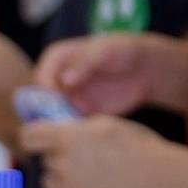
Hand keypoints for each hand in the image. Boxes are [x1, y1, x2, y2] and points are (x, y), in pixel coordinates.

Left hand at [10, 112, 181, 187]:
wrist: (157, 181)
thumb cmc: (137, 148)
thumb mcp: (105, 123)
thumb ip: (75, 128)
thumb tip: (60, 131)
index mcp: (65, 138)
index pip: (28, 137)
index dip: (35, 136)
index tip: (42, 138)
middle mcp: (60, 164)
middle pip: (44, 159)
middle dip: (58, 156)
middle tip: (85, 157)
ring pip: (49, 181)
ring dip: (62, 177)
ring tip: (92, 174)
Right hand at [32, 28, 187, 118]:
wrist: (145, 68)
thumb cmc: (124, 50)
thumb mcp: (105, 50)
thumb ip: (85, 63)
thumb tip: (65, 80)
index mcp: (57, 58)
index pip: (41, 75)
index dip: (45, 90)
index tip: (57, 103)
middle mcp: (58, 79)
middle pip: (43, 98)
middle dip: (49, 112)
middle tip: (63, 124)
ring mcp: (69, 97)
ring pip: (54, 114)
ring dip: (60, 125)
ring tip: (75, 132)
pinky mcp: (82, 113)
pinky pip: (72, 124)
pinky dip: (74, 131)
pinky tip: (86, 137)